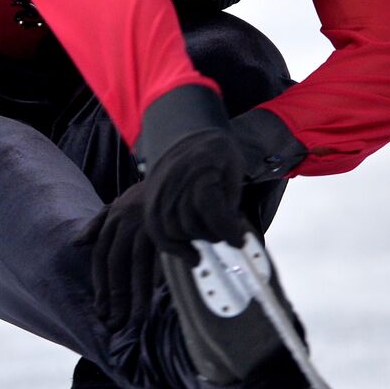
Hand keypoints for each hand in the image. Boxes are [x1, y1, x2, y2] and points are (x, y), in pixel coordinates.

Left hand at [72, 182, 162, 332]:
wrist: (180, 165)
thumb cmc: (150, 191)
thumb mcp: (120, 203)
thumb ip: (98, 224)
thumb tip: (76, 243)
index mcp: (114, 218)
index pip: (101, 257)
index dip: (101, 285)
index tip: (102, 310)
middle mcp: (126, 221)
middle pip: (115, 264)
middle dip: (115, 296)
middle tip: (116, 323)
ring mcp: (147, 222)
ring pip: (137, 265)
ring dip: (137, 294)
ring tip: (137, 319)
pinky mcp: (168, 225)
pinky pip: (163, 258)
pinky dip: (162, 277)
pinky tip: (163, 296)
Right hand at [142, 128, 247, 262]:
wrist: (185, 132)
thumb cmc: (215, 150)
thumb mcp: (233, 169)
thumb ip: (230, 200)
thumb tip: (231, 233)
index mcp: (199, 170)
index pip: (212, 211)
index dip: (228, 230)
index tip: (240, 241)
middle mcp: (174, 183)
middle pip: (192, 224)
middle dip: (213, 235)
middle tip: (228, 237)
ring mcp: (158, 192)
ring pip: (174, 231)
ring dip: (194, 241)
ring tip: (211, 238)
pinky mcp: (149, 201)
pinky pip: (157, 232)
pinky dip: (173, 248)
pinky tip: (191, 256)